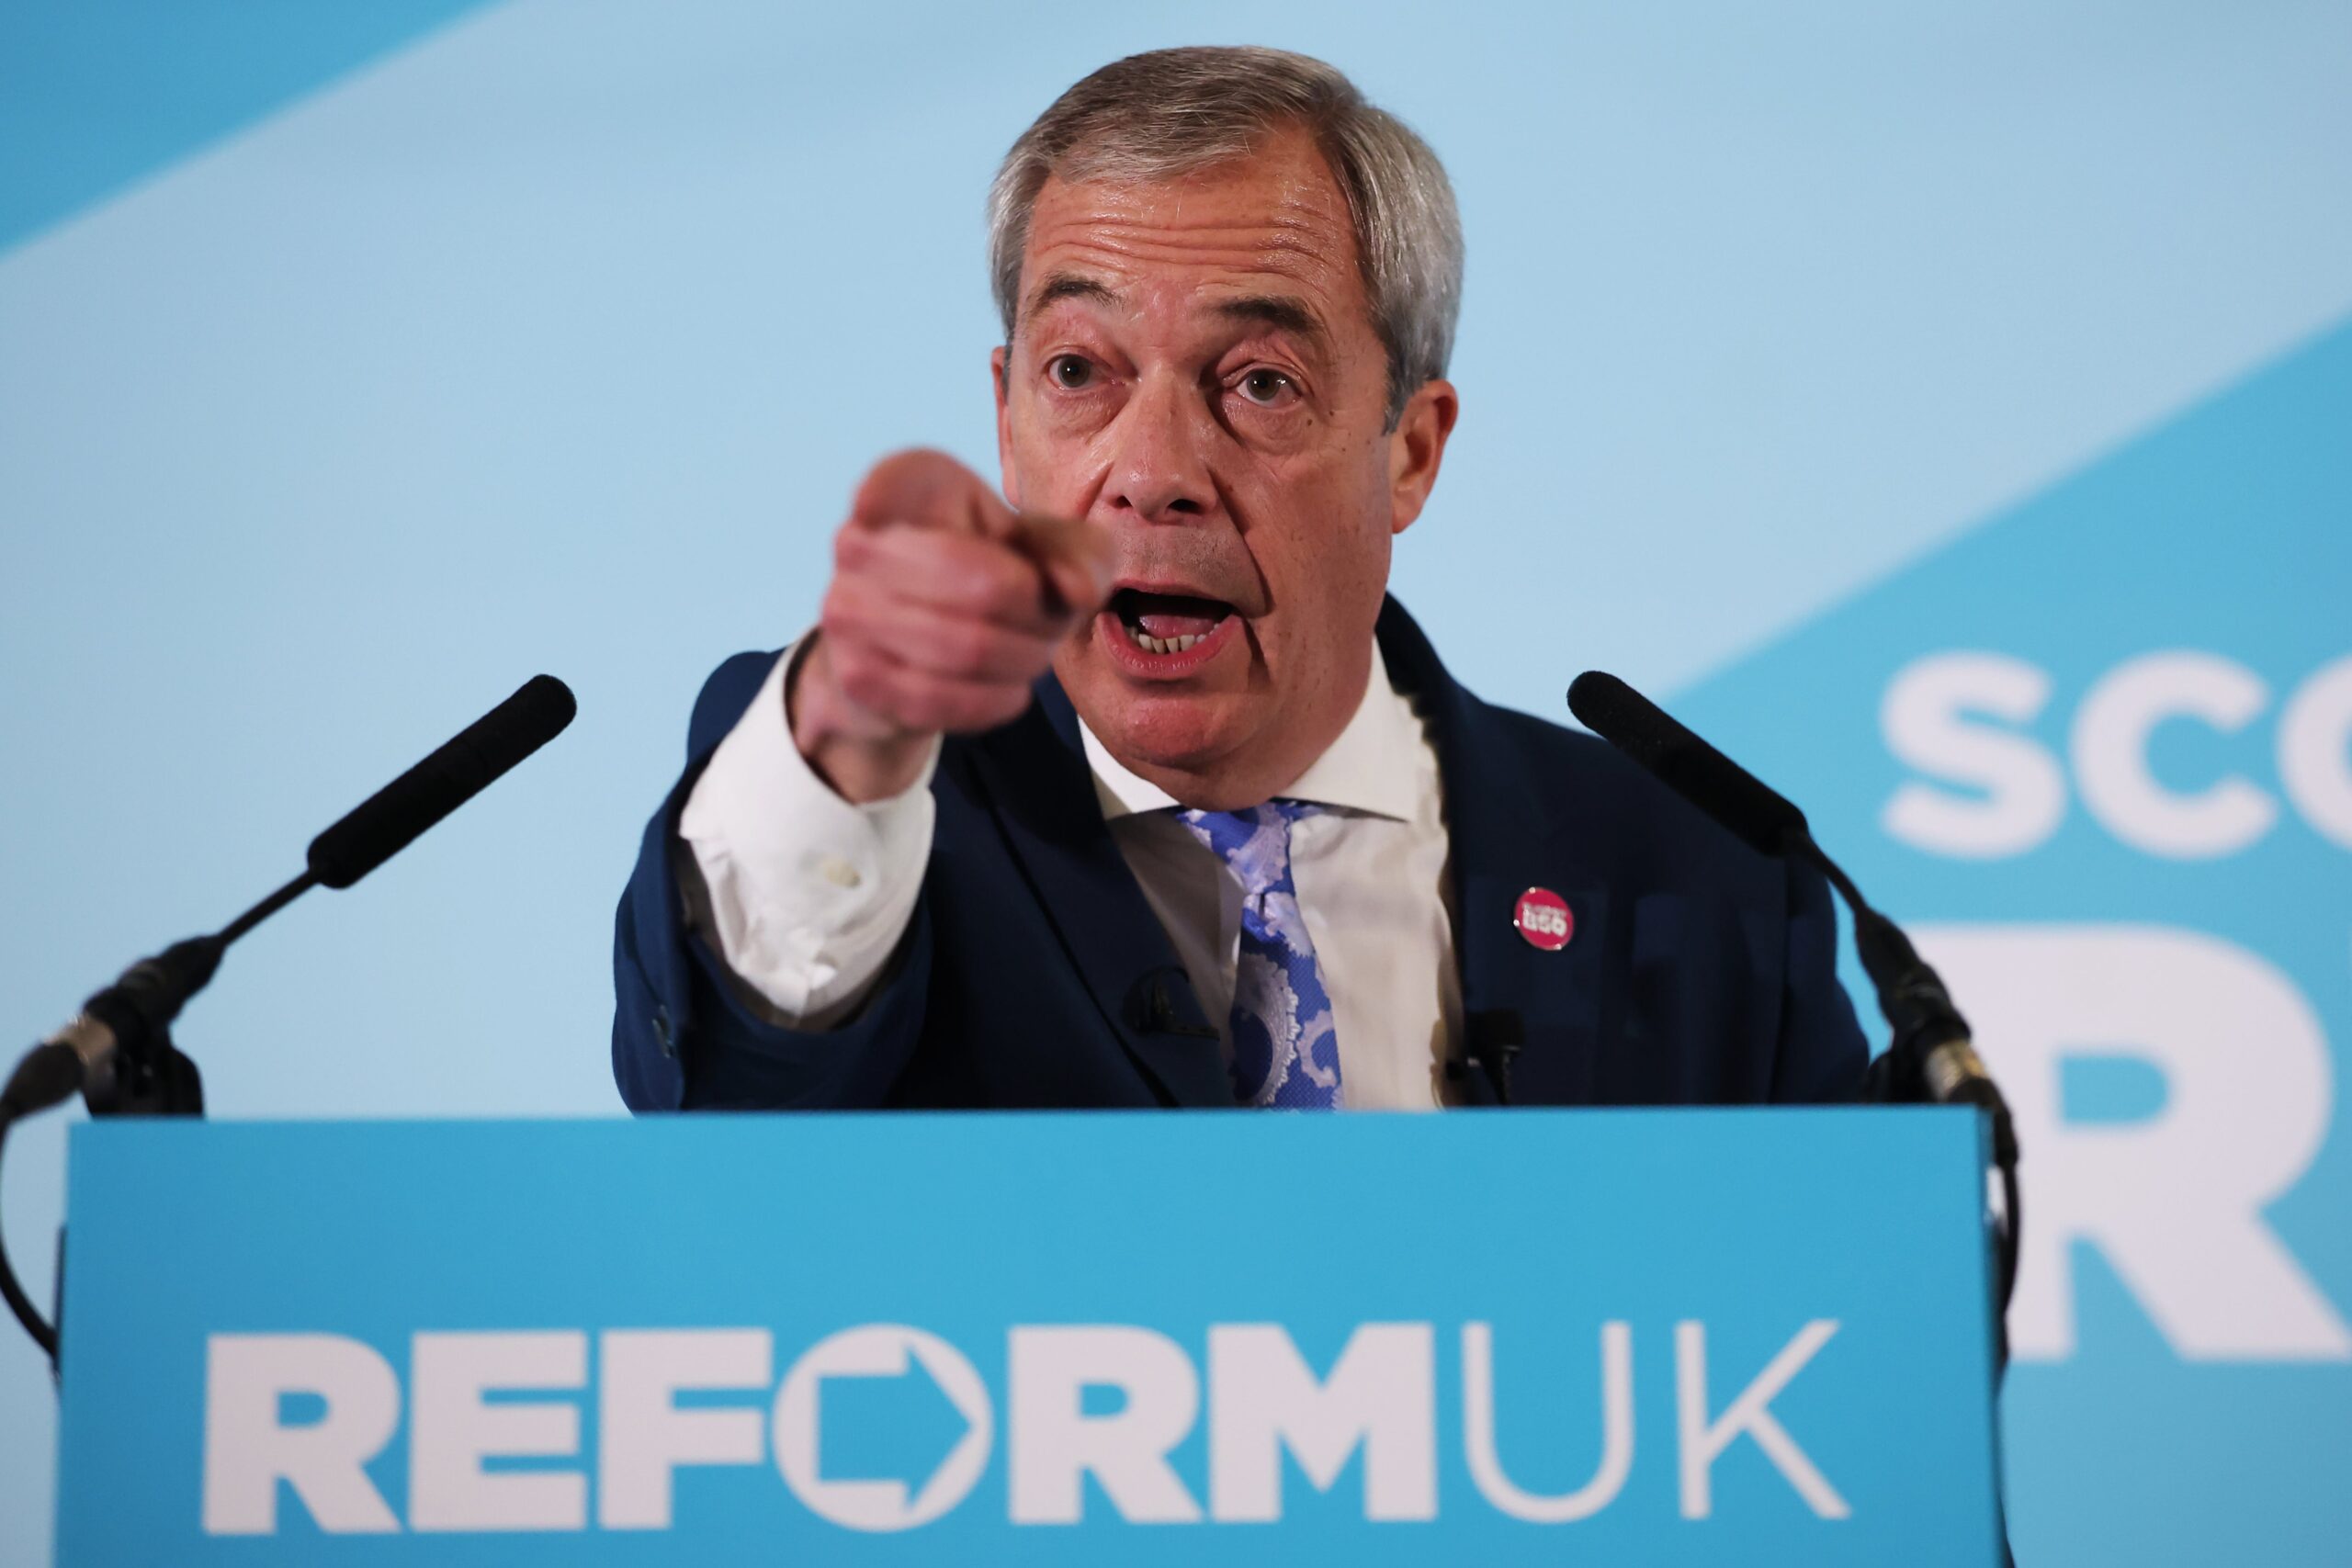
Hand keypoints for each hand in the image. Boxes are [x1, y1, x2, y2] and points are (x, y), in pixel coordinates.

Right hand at [790, 449, 1112, 801]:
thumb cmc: (997, 575)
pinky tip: (1009, 689)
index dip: (904, 500)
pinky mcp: (853, 675)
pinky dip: (996, 701)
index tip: (890, 512)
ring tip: (1032, 656)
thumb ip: (1081, 554)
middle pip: (982, 587)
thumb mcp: (1051, 551)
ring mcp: (845, 609)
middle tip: (1052, 624)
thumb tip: (1076, 590)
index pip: (901, 481)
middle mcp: (858, 541)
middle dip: (1041, 618)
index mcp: (911, 485)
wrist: (918, 652)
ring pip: (967, 649)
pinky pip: (941, 699)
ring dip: (1024, 662)